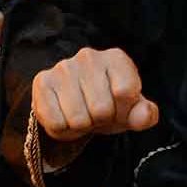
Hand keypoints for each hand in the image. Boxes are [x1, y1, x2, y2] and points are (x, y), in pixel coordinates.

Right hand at [30, 47, 157, 141]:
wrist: (75, 106)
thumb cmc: (109, 105)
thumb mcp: (131, 111)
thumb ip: (144, 114)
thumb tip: (145, 115)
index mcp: (116, 58)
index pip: (125, 92)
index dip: (124, 111)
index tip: (118, 108)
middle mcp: (89, 56)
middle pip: (101, 109)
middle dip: (101, 121)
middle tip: (96, 114)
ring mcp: (63, 67)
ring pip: (78, 119)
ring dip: (81, 127)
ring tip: (82, 115)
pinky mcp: (42, 82)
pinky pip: (56, 123)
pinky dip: (63, 130)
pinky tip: (65, 116)